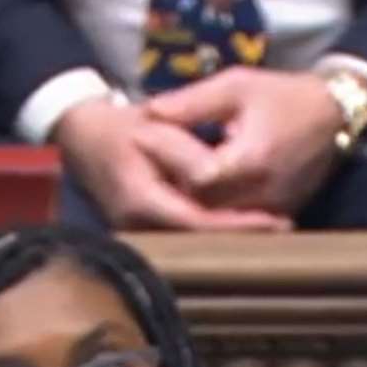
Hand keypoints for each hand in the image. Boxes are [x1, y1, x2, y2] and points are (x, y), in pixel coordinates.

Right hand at [53, 96, 290, 231]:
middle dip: (238, 235)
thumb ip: (187, 153)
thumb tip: (216, 175)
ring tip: (269, 226)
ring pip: (189, 240)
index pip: (197, 222)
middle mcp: (135, 224)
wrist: (84, 136)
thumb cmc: (122, 126)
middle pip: (195, 240)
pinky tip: (239, 221)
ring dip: (227, 234)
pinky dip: (210, 228)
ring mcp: (135, 230)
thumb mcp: (155, 126)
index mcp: (140, 199)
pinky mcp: (140, 229)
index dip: (238, 225)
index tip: (276, 221)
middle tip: (283, 228)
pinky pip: (181, 234)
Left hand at [144, 68, 345, 215]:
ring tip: (159, 174)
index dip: (168, 159)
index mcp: (253, 158)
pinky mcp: (276, 214)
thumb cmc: (280, 95)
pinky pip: (232, 222)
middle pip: (200, 202)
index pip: (197, 175)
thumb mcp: (236, 86)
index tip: (141, 136)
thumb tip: (151, 111)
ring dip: (185, 199)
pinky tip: (187, 189)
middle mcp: (264, 190)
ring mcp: (272, 207)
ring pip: (213, 218)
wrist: (331, 113)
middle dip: (169, 184)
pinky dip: (207, 209)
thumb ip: (192, 101)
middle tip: (142, 161)